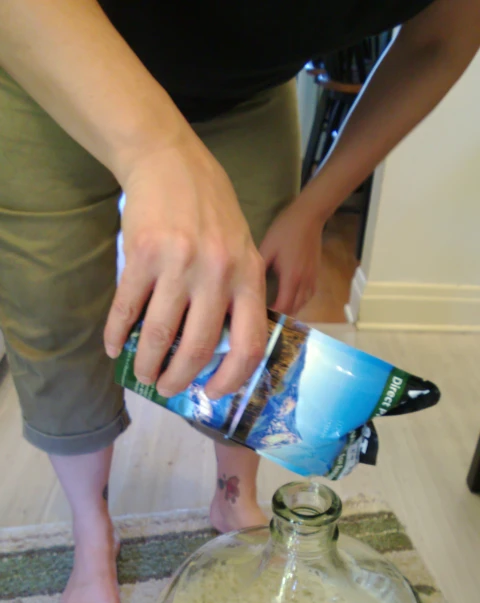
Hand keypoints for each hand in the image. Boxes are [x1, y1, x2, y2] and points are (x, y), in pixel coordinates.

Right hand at [103, 123, 266, 398]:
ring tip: (142, 374)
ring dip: (146, 364)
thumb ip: (238, 295)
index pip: (247, 345)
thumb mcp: (242, 250)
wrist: (170, 161)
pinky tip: (112, 347)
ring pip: (158, 335)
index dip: (230, 379)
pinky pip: (126, 309)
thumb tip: (221, 352)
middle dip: (178, 379)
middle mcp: (216, 273)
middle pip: (196, 348)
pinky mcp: (141, 255)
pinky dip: (115, 335)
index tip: (212, 392)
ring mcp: (178, 264)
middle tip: (168, 388)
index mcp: (248, 276)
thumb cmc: (211, 211)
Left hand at [260, 195, 325, 315]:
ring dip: (290, 309)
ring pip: (303, 304)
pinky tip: (290, 298)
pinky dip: (299, 301)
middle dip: (280, 315)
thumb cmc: (285, 230)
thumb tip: (247, 284)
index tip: (260, 315)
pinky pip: (309, 296)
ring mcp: (312, 279)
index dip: (272, 315)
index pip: (283, 307)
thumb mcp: (267, 248)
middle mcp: (304, 282)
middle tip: (266, 314)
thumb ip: (259, 269)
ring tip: (276, 309)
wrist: (309, 217)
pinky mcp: (316, 274)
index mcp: (291, 278)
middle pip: (294, 310)